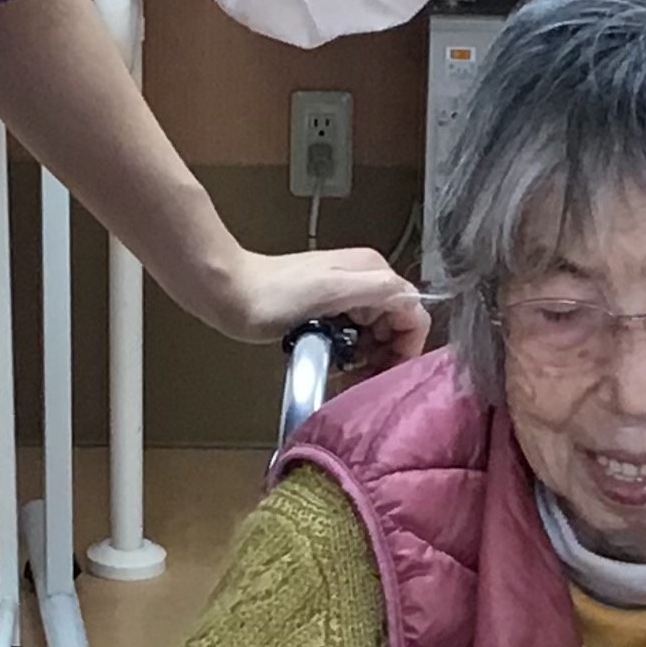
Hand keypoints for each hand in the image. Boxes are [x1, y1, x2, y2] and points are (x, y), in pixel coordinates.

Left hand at [194, 243, 431, 362]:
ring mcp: (347, 293)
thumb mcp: (333, 291)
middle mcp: (366, 278)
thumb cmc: (273, 296)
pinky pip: (355, 335)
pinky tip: (332, 361)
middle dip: (386, 355)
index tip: (384, 372)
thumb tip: (413, 303)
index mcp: (374, 270)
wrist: (230, 293)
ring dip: (368, 357)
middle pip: (397, 326)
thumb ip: (380, 292)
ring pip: (377, 334)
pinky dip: (350, 352)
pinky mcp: (329, 308)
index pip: (415, 314)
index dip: (406, 348)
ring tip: (344, 370)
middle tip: (361, 376)